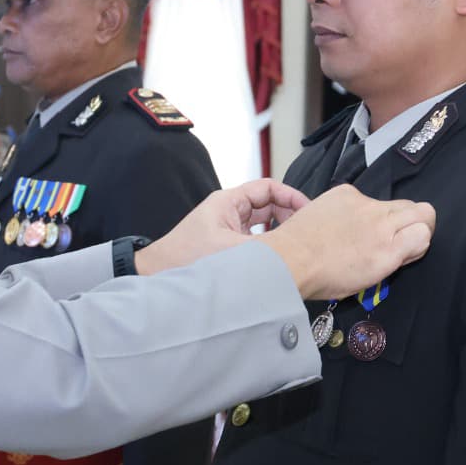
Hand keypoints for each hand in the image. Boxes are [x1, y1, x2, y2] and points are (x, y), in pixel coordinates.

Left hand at [140, 179, 312, 273]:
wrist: (157, 276)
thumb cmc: (183, 259)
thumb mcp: (232, 250)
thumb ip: (266, 245)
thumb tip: (294, 247)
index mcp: (228, 202)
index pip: (269, 187)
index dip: (292, 197)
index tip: (308, 212)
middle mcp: (228, 211)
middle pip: (269, 204)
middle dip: (289, 215)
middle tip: (306, 232)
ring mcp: (227, 227)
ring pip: (263, 222)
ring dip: (279, 231)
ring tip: (295, 245)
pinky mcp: (226, 244)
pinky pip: (255, 238)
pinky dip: (268, 244)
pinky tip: (277, 258)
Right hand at [260, 184, 434, 298]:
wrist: (290, 262)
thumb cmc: (296, 252)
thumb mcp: (316, 218)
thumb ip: (338, 218)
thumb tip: (348, 232)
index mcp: (347, 195)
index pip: (384, 203)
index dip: (388, 222)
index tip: (378, 237)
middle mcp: (368, 205)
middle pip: (409, 205)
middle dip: (411, 223)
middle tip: (402, 243)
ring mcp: (380, 225)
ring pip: (423, 216)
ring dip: (419, 233)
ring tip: (405, 251)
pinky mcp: (388, 247)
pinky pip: (421, 237)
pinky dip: (419, 247)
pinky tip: (405, 258)